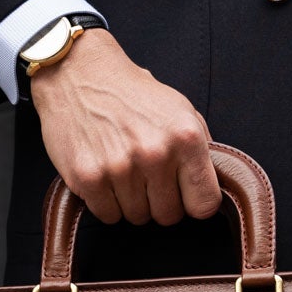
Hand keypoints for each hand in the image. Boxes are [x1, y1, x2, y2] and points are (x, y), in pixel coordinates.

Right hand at [29, 29, 219, 225]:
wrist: (80, 73)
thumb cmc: (132, 94)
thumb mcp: (180, 109)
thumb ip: (200, 148)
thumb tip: (211, 184)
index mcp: (186, 138)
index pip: (205, 204)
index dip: (194, 202)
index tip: (184, 194)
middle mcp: (155, 154)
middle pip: (168, 216)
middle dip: (160, 202)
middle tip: (146, 177)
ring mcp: (120, 168)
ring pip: (137, 217)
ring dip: (131, 202)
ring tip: (123, 170)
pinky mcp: (88, 177)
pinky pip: (107, 215)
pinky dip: (106, 202)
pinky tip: (104, 174)